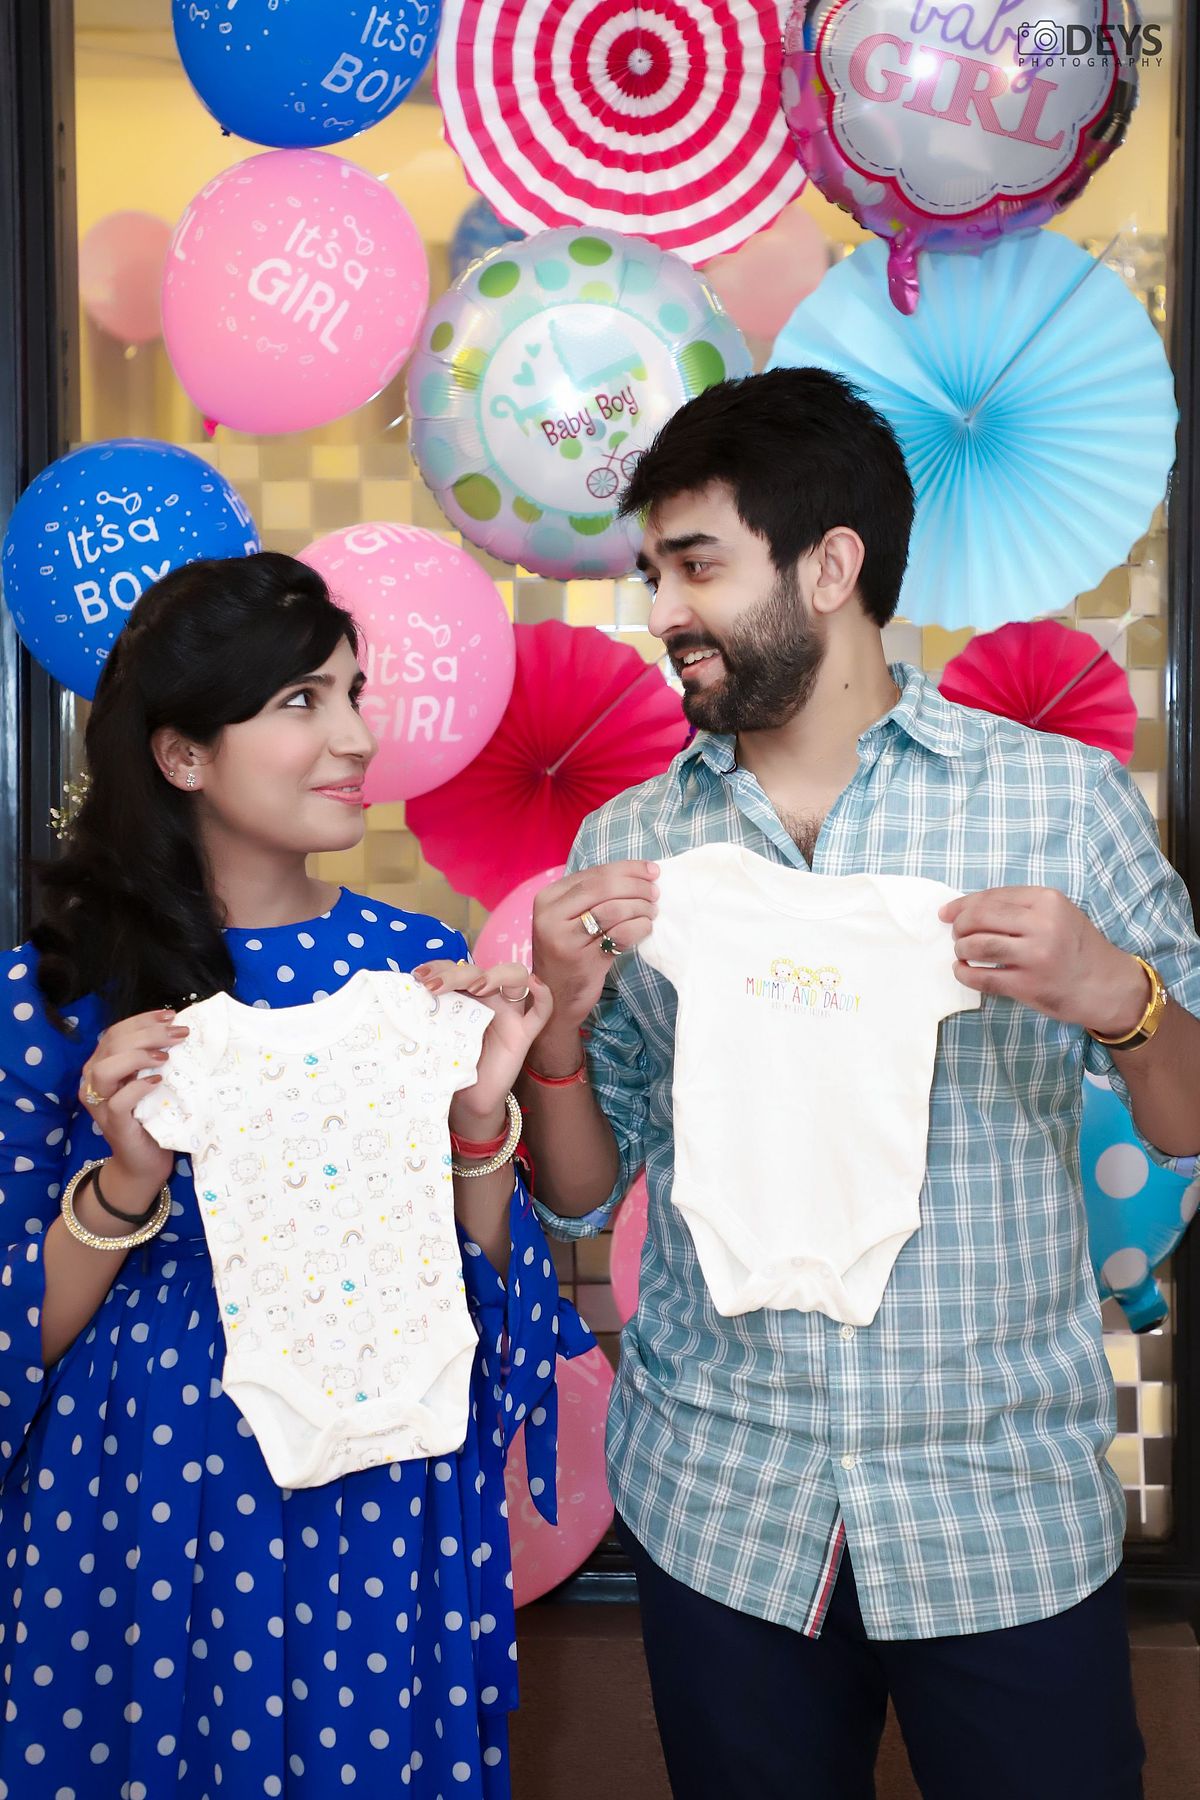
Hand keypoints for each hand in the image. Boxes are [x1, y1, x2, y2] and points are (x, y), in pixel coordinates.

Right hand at [77, 1010, 184, 1192]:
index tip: (171, 1015)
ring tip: (166, 1057)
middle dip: (148, 1033)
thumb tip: (178, 1027)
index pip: (116, 1032)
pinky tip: (158, 1082)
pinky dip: (138, 1087)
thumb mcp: (152, 1080)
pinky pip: (119, 1101)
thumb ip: (154, 1057)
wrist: (144, 1161)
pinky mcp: (113, 1124)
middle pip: (112, 1044)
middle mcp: (93, 1082)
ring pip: (105, 1069)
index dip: (143, 1020)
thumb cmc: (152, 1116)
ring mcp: (100, 1104)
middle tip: (179, 1034)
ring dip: (137, 1056)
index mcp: (101, 1065)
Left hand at [412, 961, 553, 1133]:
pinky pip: (541, 1012)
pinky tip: (535, 985)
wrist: (469, 1099)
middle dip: (457, 974)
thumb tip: (399, 1003)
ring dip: (496, 975)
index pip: (455, 968)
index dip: (439, 967)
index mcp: (464, 995)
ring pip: (515, 977)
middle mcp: (488, 997)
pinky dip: (543, 995)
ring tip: (476, 988)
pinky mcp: (524, 1034)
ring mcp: (509, 1013)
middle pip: (480, 970)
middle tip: (435, 986)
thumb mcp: (434, 1037)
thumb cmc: (451, 1064)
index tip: (417, 977)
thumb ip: (426, 1019)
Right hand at [531, 861, 659, 1031]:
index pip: (595, 873)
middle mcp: (551, 916)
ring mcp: (565, 939)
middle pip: (604, 887)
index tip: (652, 871)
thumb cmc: (570, 953)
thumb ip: (594, 896)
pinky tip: (645, 928)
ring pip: (613, 909)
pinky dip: (639, 927)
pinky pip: (619, 935)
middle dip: (637, 886)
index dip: (628, 869)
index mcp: (548, 898)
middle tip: (655, 893)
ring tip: (651, 912)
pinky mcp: (582, 960)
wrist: (555, 998)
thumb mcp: (570, 919)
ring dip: (640, 907)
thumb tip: (639, 874)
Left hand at [940, 887, 1150, 1034]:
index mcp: (1047, 900)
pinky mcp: (1029, 985)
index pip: (992, 897)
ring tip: (962, 953)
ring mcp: (1036, 956)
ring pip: (978, 946)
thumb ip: (1019, 908)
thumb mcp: (1057, 914)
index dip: (962, 905)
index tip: (946, 913)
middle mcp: (1043, 924)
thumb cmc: (1077, 947)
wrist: (1107, 985)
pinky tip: (963, 971)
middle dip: (960, 926)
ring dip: (961, 949)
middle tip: (956, 935)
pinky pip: (983, 977)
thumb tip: (965, 908)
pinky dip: (965, 974)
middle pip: (980, 918)